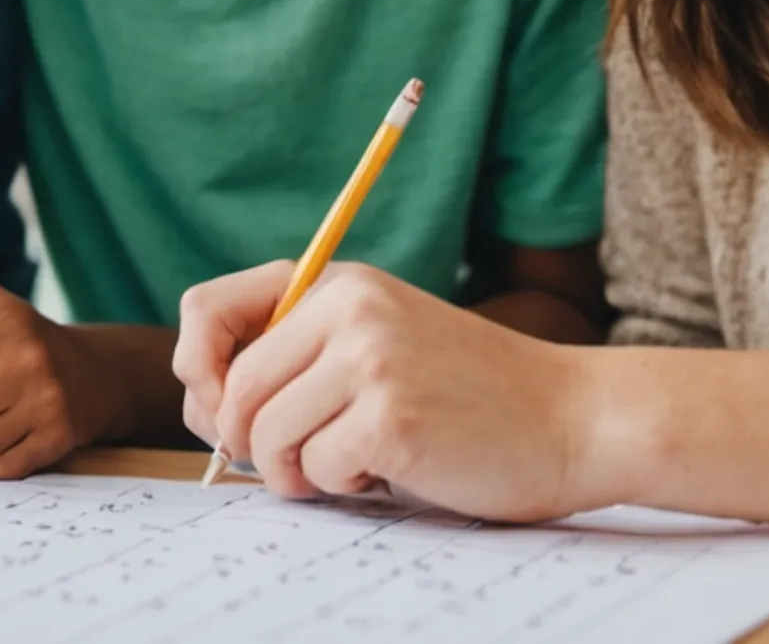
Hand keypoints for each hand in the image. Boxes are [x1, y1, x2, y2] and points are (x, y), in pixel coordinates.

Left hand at [176, 261, 600, 520]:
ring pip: (267, 435)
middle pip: (233, 389)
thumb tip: (205, 407)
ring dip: (297, 473)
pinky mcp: (390, 417)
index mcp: (338, 282)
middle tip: (295, 465)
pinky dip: (346, 486)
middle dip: (247, 443)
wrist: (572, 418)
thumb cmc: (468, 396)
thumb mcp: (378, 344)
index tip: (224, 412)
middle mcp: (349, 308)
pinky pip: (318, 469)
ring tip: (352, 465)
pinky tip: (393, 469)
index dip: (196, 372)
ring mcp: (371, 360)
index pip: (208, 310)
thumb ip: (300, 358)